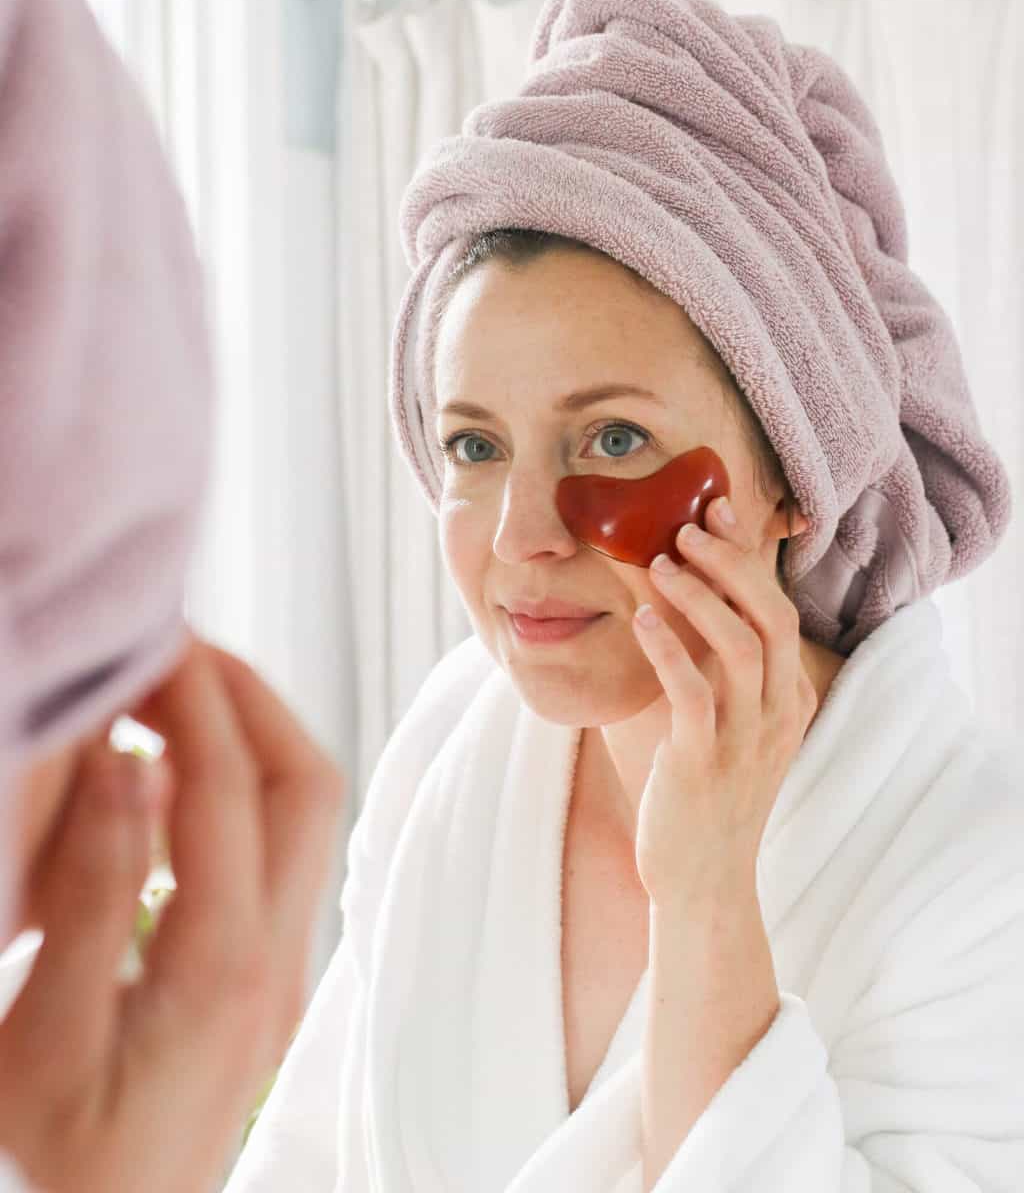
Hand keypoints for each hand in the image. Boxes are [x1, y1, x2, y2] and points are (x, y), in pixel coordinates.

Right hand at [0, 636, 344, 1192]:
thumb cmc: (49, 1166)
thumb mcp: (40, 1037)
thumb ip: (93, 892)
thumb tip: (130, 755)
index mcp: (218, 968)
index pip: (225, 788)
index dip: (188, 698)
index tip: (146, 636)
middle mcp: (276, 960)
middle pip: (303, 783)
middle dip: (247, 695)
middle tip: (171, 647)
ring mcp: (284, 972)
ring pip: (306, 814)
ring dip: (253, 735)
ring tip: (171, 695)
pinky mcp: (269, 982)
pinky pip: (283, 851)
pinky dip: (242, 787)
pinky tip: (173, 781)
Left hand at [631, 497, 817, 911]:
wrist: (702, 881)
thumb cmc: (702, 792)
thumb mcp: (719, 720)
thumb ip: (707, 664)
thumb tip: (669, 593)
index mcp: (788, 697)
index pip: (777, 608)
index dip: (747, 555)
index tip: (716, 507)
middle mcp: (778, 712)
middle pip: (770, 616)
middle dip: (730, 563)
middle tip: (688, 525)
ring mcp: (747, 739)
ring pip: (738, 647)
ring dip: (698, 597)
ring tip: (657, 562)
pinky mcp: (705, 762)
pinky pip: (693, 693)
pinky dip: (668, 648)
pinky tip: (640, 620)